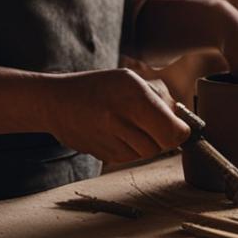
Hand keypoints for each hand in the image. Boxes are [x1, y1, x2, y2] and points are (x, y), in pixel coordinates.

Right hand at [41, 69, 190, 163]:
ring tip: (131, 124)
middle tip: (154, 123)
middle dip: (164, 136)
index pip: (172, 130)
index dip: (181, 131)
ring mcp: (110, 138)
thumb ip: (158, 97)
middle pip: (162, 145)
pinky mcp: (102, 154)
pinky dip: (131, 149)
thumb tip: (182, 119)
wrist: (55, 102)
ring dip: (147, 143)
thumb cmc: (97, 86)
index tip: (180, 127)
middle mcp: (121, 118)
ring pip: (146, 154)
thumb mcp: (130, 80)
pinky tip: (118, 132)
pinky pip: (130, 158)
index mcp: (133, 95)